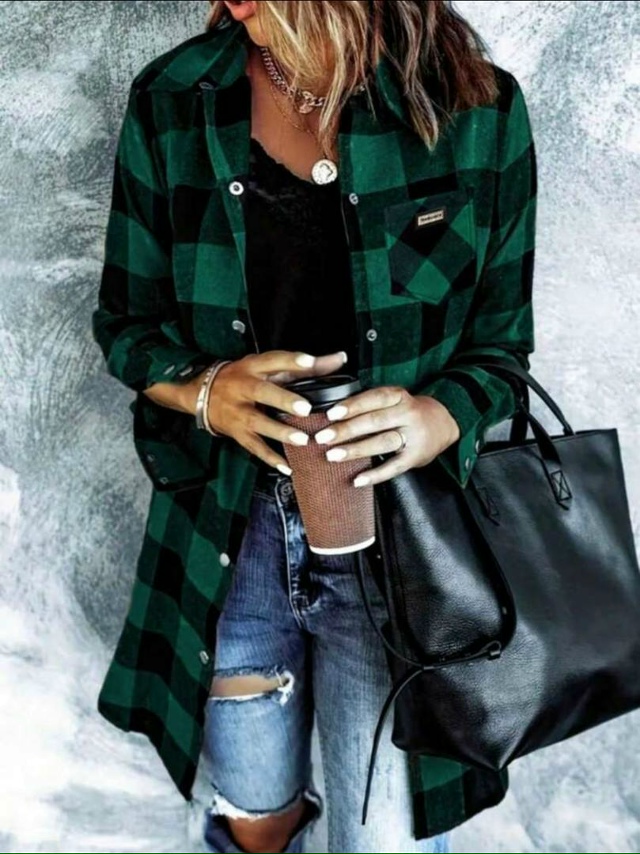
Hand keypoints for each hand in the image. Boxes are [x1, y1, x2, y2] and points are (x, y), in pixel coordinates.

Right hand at [204, 349, 348, 473]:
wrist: (202, 395)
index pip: (274, 360)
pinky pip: (254, 447)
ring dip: (280, 432)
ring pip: (258, 423)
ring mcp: (239, 412)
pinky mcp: (237, 433)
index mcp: (254, 367)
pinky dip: (270, 459)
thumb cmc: (244, 377)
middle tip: (306, 408)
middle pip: (263, 392)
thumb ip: (305, 366)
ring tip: (302, 440)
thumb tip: (340, 359)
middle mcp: (244, 387)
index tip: (310, 361)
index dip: (291, 360)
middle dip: (283, 400)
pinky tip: (287, 468)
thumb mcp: (268, 367)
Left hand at [312, 386, 460, 486]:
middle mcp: (408, 415)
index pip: (374, 398)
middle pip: (374, 421)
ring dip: (355, 450)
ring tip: (332, 455)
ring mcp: (413, 437)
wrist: (446, 423)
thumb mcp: (395, 400)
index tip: (331, 414)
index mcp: (400, 397)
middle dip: (346, 430)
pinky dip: (375, 475)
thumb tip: (333, 415)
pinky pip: (393, 467)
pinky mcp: (415, 458)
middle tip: (322, 437)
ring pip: (382, 443)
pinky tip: (357, 480)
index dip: (352, 405)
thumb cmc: (409, 412)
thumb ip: (371, 404)